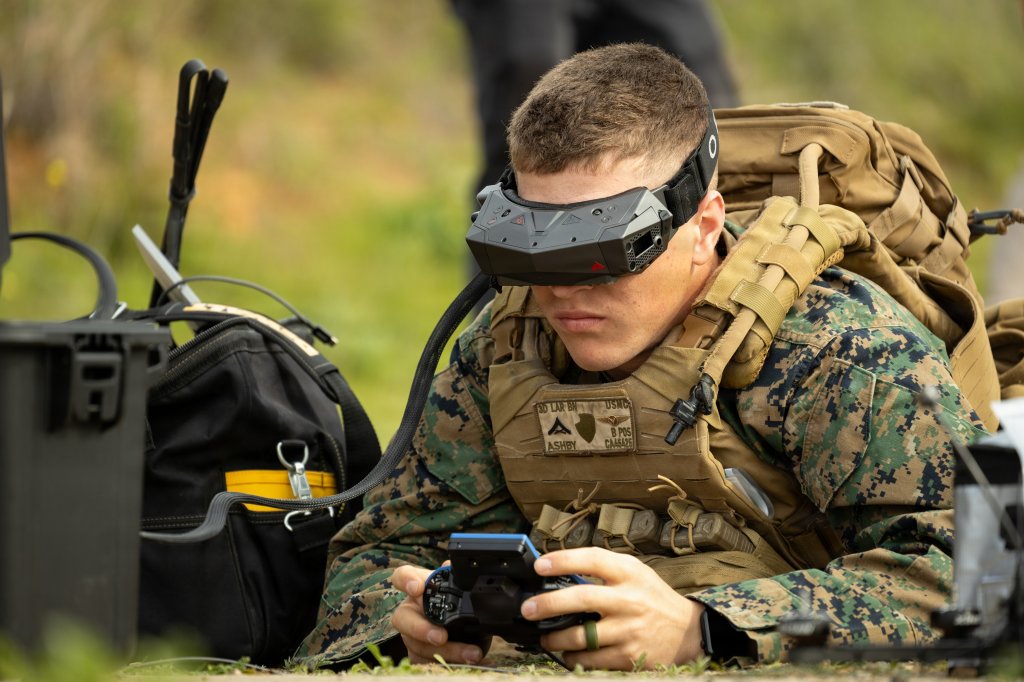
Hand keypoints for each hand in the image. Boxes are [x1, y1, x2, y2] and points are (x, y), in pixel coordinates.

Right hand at [390, 564, 485, 664]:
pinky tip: (468, 662)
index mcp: (417, 589)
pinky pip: (427, 663)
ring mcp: (411, 636)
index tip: (418, 588)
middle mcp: (410, 612)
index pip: (401, 577)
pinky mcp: (419, 656)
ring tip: (471, 654)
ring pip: (418, 646)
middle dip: (421, 629)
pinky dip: (449, 663)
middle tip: (441, 636)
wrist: (464, 631)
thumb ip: (454, 578)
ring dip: (447, 651)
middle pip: (402, 619)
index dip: (405, 581)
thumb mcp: (456, 589)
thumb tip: (451, 567)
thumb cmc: (453, 604)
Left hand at [521, 547, 704, 669]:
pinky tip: (568, 653)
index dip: (564, 560)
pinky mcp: (629, 656)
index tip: (540, 565)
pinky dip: (574, 657)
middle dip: (548, 604)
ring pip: (582, 635)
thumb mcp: (634, 573)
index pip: (593, 560)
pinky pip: (591, 659)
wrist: (686, 632)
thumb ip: (603, 570)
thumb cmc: (652, 598)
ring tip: (544, 637)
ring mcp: (629, 630)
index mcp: (630, 574)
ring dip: (556, 638)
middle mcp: (629, 600)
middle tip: (528, 609)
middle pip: (581, 598)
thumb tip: (558, 570)